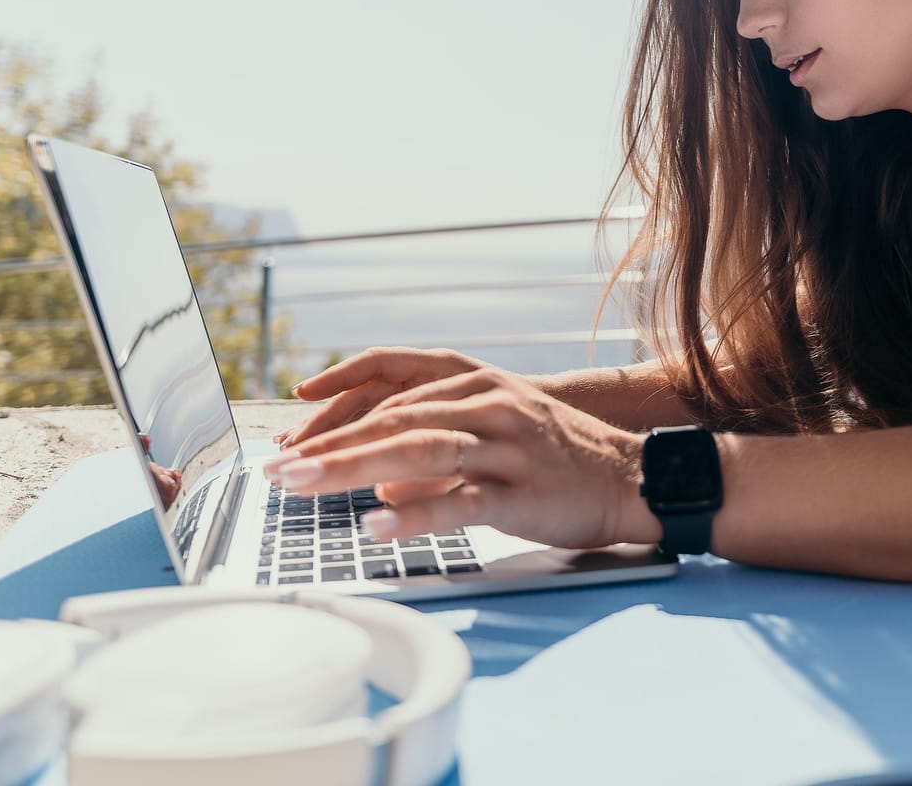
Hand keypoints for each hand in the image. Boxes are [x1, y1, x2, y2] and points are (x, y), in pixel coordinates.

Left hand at [266, 347, 655, 549]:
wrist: (634, 478)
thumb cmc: (560, 462)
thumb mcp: (495, 437)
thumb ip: (436, 450)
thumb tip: (379, 475)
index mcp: (476, 386)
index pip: (389, 395)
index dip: (336, 420)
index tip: (290, 443)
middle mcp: (487, 406)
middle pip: (393, 420)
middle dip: (328, 446)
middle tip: (277, 469)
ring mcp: (505, 447)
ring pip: (415, 450)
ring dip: (351, 469)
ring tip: (303, 487)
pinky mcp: (521, 491)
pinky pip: (458, 503)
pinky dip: (413, 514)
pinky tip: (375, 525)